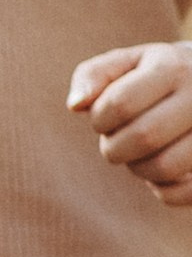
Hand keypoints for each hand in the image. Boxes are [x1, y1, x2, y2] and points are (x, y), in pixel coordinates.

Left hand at [70, 43, 191, 203]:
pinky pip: (185, 193)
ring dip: (139, 170)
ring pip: (165, 167)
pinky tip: (163, 172)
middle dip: (115, 147)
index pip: (120, 103)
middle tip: (119, 140)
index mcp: (172, 68)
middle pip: (143, 137)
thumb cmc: (157, 75)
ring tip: (141, 154)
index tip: (104, 118)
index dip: (99, 119)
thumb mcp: (128, 63)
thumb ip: (94, 75)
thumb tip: (75, 105)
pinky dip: (164, 190)